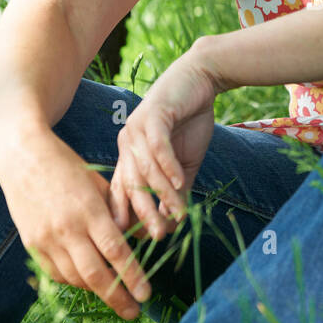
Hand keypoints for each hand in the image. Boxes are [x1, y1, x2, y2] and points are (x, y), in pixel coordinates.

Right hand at [0, 129, 150, 319]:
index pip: (116, 252)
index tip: (146, 294)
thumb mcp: (98, 182)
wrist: (22, 154)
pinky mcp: (31, 243)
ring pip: (74, 278)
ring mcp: (46, 239)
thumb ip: (116, 211)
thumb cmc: (66, 164)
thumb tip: (135, 240)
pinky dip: (73, 281)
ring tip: (113, 295)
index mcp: (89, 210)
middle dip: (117, 298)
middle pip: (95, 274)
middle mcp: (67, 229)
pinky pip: (55, 273)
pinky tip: (86, 281)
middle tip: (134, 312)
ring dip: (96, 290)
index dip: (133, 277)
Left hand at [109, 46, 219, 243]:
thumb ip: (177, 192)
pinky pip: (158, 146)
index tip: (144, 243)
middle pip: (130, 186)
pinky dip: (168, 166)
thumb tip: (174, 223)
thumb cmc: (190, 122)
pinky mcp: (153, 115)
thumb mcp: (185, 165)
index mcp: (128, 157)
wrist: (200, 79)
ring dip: (161, 194)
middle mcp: (126, 144)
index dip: (131, 218)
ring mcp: (136, 129)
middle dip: (143, 214)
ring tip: (177, 215)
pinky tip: (181, 182)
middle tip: (157, 237)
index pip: (123, 194)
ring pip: (145, 170)